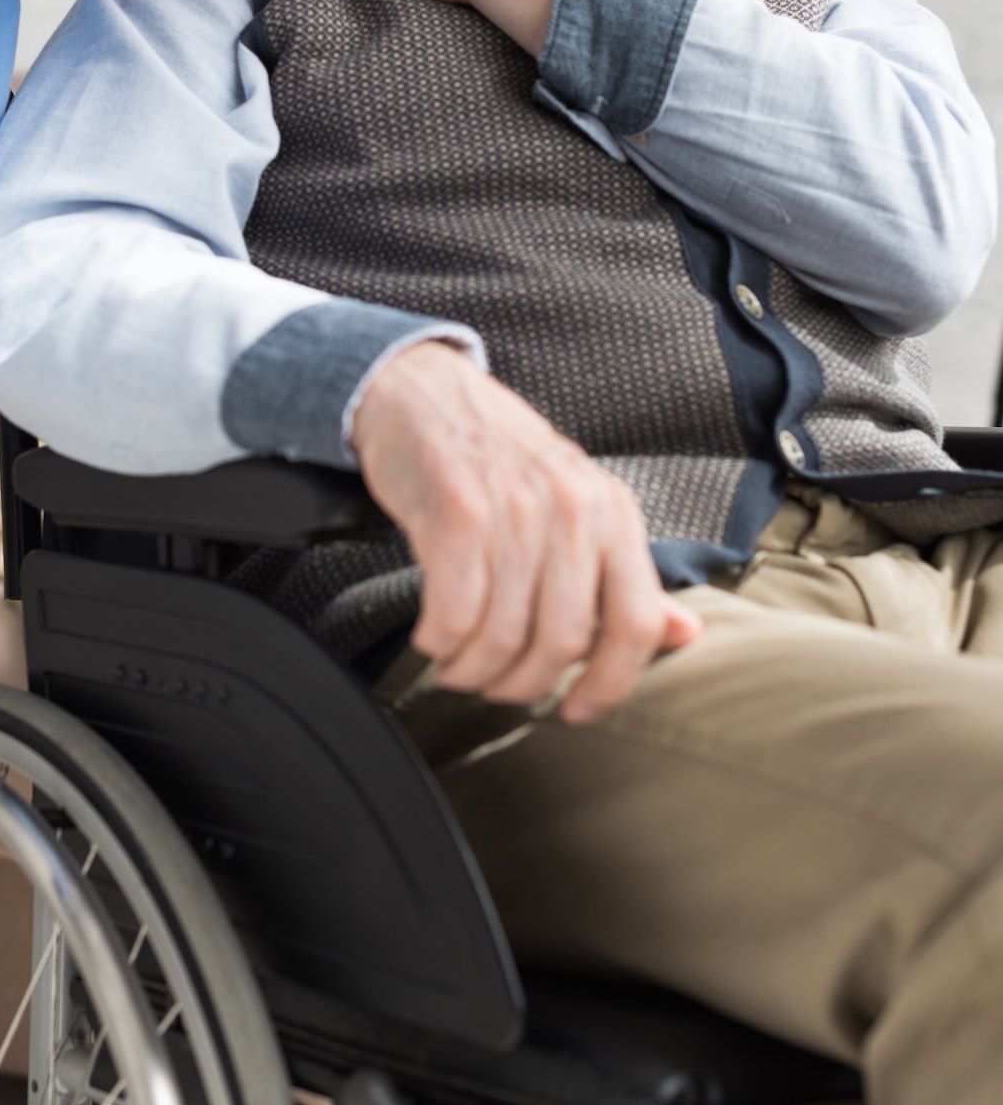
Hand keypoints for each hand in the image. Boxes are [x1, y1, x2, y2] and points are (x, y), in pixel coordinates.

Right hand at [350, 342, 701, 717]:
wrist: (420, 392)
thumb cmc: (498, 457)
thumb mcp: (577, 503)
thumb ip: (626, 573)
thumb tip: (684, 634)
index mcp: (612, 512)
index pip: (638, 621)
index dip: (611, 684)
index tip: (578, 712)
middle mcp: (572, 510)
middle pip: (564, 640)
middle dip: (525, 684)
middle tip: (497, 686)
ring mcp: (515, 510)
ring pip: (505, 636)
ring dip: (474, 670)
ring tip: (458, 666)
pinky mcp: (456, 514)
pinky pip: (454, 614)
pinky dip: (439, 642)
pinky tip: (433, 638)